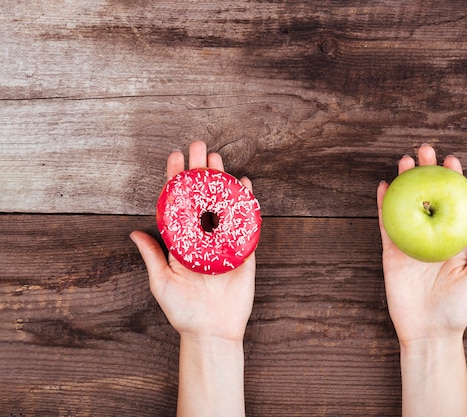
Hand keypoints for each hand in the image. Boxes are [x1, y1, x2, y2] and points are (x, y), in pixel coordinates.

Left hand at [130, 140, 254, 343]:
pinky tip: (244, 185)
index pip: (179, 203)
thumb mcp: (161, 281)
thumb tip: (133, 231)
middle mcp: (203, 237)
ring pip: (223, 204)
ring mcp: (224, 242)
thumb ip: (151, 255)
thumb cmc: (183, 310)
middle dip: (200, 171)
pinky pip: (246, 222)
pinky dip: (246, 203)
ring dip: (221, 181)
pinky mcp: (244, 250)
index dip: (177, 180)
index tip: (175, 157)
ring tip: (217, 159)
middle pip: (202, 197)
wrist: (212, 330)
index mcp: (183, 241)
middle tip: (199, 146)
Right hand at [377, 144, 466, 345]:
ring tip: (404, 161)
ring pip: (406, 205)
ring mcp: (410, 243)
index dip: (452, 182)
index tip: (451, 162)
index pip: (452, 204)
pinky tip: (384, 187)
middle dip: (425, 173)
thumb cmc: (457, 308)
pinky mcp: (392, 253)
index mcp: (453, 240)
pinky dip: (384, 206)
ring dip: (404, 183)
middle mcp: (431, 237)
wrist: (429, 331)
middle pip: (427, 197)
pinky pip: (387, 225)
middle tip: (424, 151)